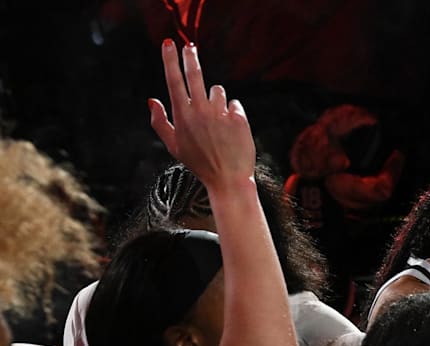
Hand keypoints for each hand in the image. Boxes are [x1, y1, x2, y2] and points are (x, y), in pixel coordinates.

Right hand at [148, 41, 255, 190]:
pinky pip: (234, 104)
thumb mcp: (174, 146)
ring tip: (217, 124)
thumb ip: (160, 122)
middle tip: (189, 47)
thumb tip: (151, 100)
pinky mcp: (239, 118)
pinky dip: (232, 113)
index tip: (168, 43)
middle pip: (195, 74)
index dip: (170, 60)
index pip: (174, 80)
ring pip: (218, 91)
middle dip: (190, 57)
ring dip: (216, 100)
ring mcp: (221, 113)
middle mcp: (201, 111)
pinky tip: (230, 130)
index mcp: (182, 116)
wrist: (228, 179)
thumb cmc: (199, 164)